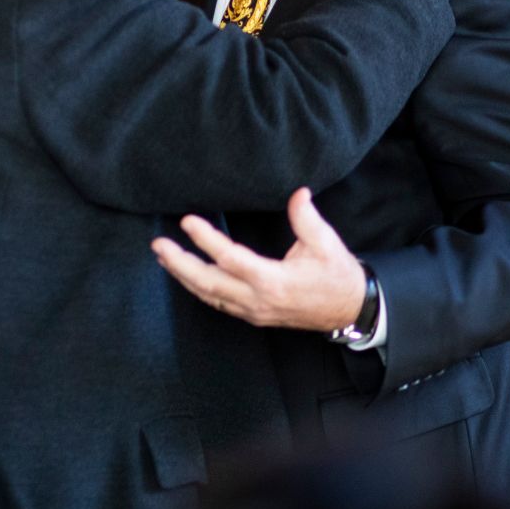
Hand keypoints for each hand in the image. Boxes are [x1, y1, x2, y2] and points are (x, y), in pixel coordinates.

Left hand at [151, 188, 364, 330]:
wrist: (350, 311)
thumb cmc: (338, 275)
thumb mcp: (326, 243)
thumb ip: (307, 218)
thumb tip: (297, 193)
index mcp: (275, 281)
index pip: (230, 259)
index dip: (206, 240)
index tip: (187, 221)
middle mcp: (259, 300)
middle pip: (208, 284)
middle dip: (180, 264)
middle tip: (159, 245)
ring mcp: (254, 311)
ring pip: (209, 296)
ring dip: (183, 276)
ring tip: (163, 257)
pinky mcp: (253, 315)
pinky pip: (218, 303)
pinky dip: (198, 288)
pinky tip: (186, 275)